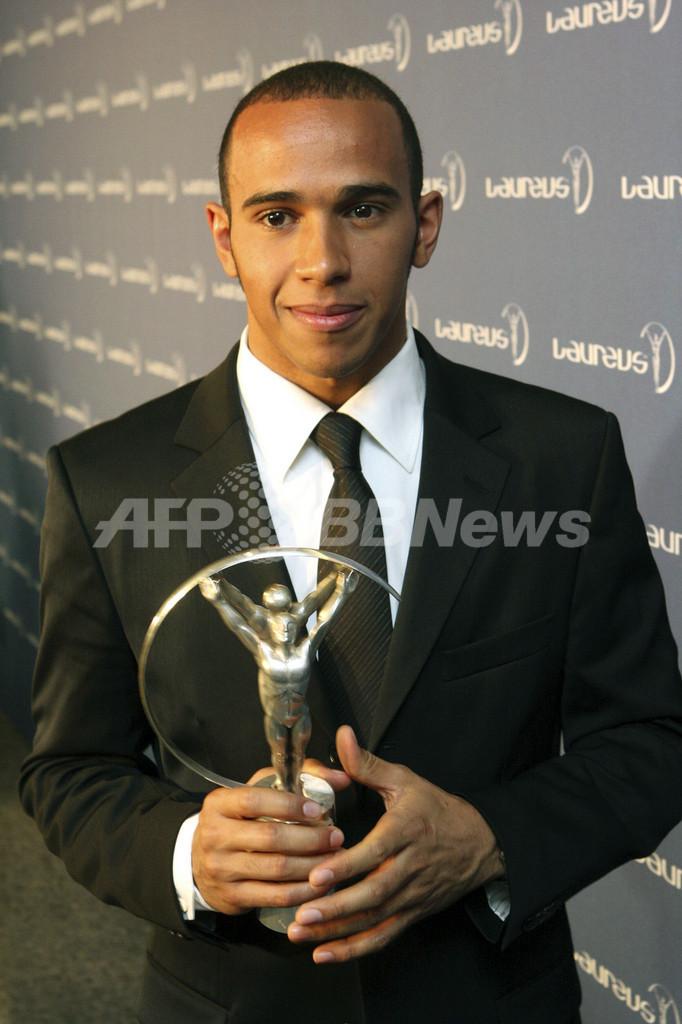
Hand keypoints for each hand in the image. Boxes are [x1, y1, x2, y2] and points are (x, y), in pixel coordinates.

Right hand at [192, 760, 349, 915]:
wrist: (201, 861)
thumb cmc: (239, 821)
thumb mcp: (259, 791)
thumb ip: (300, 777)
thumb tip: (340, 778)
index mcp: (220, 804)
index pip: (255, 801)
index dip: (290, 805)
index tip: (317, 810)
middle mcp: (215, 835)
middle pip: (271, 837)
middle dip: (311, 838)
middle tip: (336, 837)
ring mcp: (222, 868)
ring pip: (277, 869)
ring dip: (313, 865)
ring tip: (335, 858)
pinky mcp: (232, 896)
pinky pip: (276, 896)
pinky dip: (304, 891)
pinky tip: (321, 883)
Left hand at [287, 726, 504, 962]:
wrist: (480, 843)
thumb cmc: (436, 809)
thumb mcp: (405, 781)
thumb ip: (368, 764)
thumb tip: (342, 736)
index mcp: (406, 831)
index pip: (375, 853)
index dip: (347, 867)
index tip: (318, 874)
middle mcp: (410, 867)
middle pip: (373, 893)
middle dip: (336, 907)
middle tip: (302, 913)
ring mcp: (412, 895)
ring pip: (375, 919)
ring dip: (337, 931)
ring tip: (302, 933)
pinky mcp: (412, 913)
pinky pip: (383, 936)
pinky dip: (355, 949)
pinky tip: (325, 953)